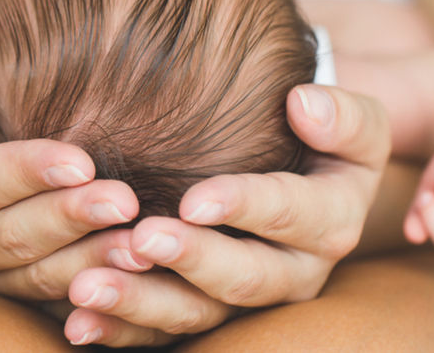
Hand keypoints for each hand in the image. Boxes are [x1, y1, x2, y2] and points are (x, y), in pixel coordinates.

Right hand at [0, 69, 151, 299]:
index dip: (28, 173)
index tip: (80, 162)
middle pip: (13, 237)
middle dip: (71, 219)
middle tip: (124, 202)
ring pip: (38, 276)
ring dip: (92, 262)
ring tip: (139, 244)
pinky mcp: (12, 291)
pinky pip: (56, 298)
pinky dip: (97, 289)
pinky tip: (137, 273)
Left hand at [57, 85, 391, 346]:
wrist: (311, 174)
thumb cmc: (323, 137)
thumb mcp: (354, 124)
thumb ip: (342, 115)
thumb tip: (304, 103)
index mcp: (330, 222)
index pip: (290, 215)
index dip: (244, 207)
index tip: (193, 199)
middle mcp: (295, 273)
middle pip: (244, 278)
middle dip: (191, 261)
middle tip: (141, 238)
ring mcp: (248, 301)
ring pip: (199, 315)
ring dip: (141, 303)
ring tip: (88, 286)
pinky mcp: (208, 314)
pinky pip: (164, 334)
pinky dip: (120, 329)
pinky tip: (79, 320)